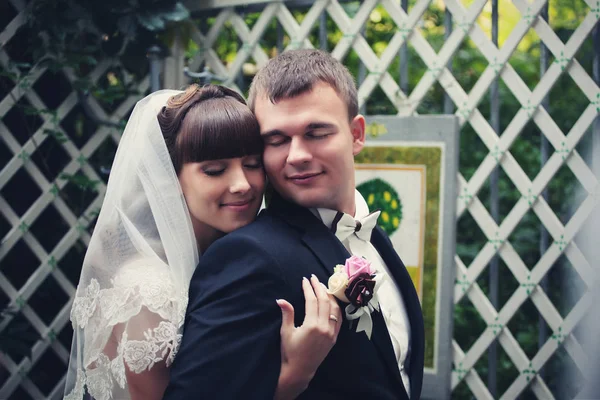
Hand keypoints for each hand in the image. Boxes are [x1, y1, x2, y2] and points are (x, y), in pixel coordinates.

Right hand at [274, 275, 342, 399]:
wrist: (300, 371)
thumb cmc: (290, 352)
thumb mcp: (286, 332)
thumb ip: (287, 314)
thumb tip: (280, 299)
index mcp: (312, 325)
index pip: (312, 301)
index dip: (308, 289)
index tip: (304, 280)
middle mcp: (324, 328)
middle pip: (325, 301)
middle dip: (319, 287)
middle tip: (313, 278)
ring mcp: (331, 333)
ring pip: (334, 308)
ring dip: (329, 296)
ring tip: (322, 287)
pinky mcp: (334, 338)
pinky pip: (339, 319)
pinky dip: (336, 308)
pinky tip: (331, 301)